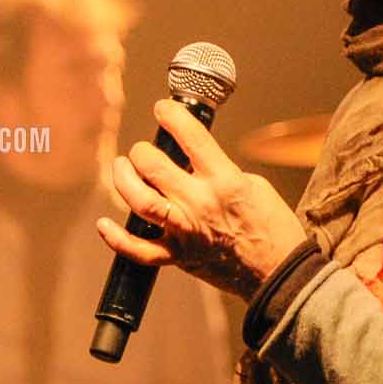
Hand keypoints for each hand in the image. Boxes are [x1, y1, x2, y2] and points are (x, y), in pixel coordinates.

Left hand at [99, 100, 306, 300]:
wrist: (278, 273)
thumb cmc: (272, 228)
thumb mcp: (254, 185)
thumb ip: (219, 170)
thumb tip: (191, 159)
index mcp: (224, 181)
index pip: (191, 137)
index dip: (171, 115)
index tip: (163, 109)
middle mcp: (200, 204)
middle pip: (153, 166)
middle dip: (142, 151)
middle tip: (143, 150)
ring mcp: (185, 232)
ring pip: (139, 201)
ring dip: (124, 180)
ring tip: (123, 168)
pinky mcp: (177, 257)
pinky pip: (138, 250)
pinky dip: (117, 239)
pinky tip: (104, 224)